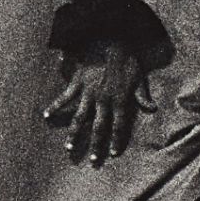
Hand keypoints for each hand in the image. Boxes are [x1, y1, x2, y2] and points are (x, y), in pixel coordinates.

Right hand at [43, 40, 154, 166]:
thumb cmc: (126, 59)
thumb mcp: (139, 77)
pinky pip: (64, 97)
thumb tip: (152, 109)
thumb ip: (142, 95)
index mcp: (119, 100)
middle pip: (98, 128)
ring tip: (68, 147)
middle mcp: (103, 100)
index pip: (118, 126)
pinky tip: (46, 115)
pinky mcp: (77, 83)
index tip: (113, 153)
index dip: (116, 141)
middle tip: (92, 160)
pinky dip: (55, 106)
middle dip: (95, 145)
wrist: (110, 40)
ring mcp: (88, 93)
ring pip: (79, 118)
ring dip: (73, 134)